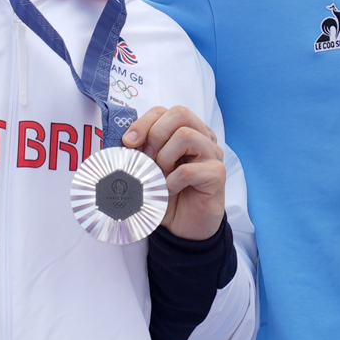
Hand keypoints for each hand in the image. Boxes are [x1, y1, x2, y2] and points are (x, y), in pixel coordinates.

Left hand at [122, 105, 226, 240]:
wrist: (185, 228)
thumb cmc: (167, 196)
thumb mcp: (148, 170)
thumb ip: (139, 153)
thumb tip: (122, 142)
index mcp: (186, 131)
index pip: (164, 111)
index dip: (143, 123)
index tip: (128, 143)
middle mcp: (202, 138)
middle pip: (180, 114)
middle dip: (155, 135)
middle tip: (147, 160)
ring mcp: (212, 154)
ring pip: (186, 136)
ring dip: (164, 158)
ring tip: (161, 176)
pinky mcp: (217, 174)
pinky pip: (188, 170)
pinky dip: (172, 181)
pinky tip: (170, 191)